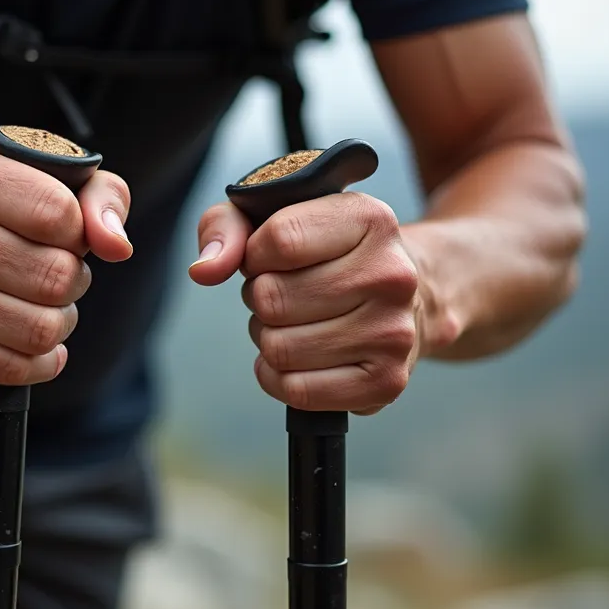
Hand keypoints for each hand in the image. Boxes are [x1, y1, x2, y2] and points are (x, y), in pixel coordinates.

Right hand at [0, 144, 132, 384]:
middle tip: (51, 277)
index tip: (59, 236)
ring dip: (56, 324)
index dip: (76, 233)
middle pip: (56, 276)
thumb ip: (98, 198)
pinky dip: (38, 362)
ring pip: (41, 327)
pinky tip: (28, 346)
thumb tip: (118, 246)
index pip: (61, 215)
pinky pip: (15, 367)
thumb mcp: (37, 182)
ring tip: (38, 309)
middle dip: (69, 282)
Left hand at [190, 192, 420, 414]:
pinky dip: (278, 378)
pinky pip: (296, 391)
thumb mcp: (275, 218)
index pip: (279, 240)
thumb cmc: (326, 255)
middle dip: (261, 298)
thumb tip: (204, 270)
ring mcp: (393, 332)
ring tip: (295, 323)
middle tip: (285, 294)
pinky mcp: (386, 381)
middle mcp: (392, 274)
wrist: (405, 300)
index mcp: (370, 219)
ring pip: (279, 348)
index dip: (255, 255)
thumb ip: (227, 226)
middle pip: (272, 298)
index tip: (270, 257)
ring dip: (270, 338)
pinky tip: (297, 359)